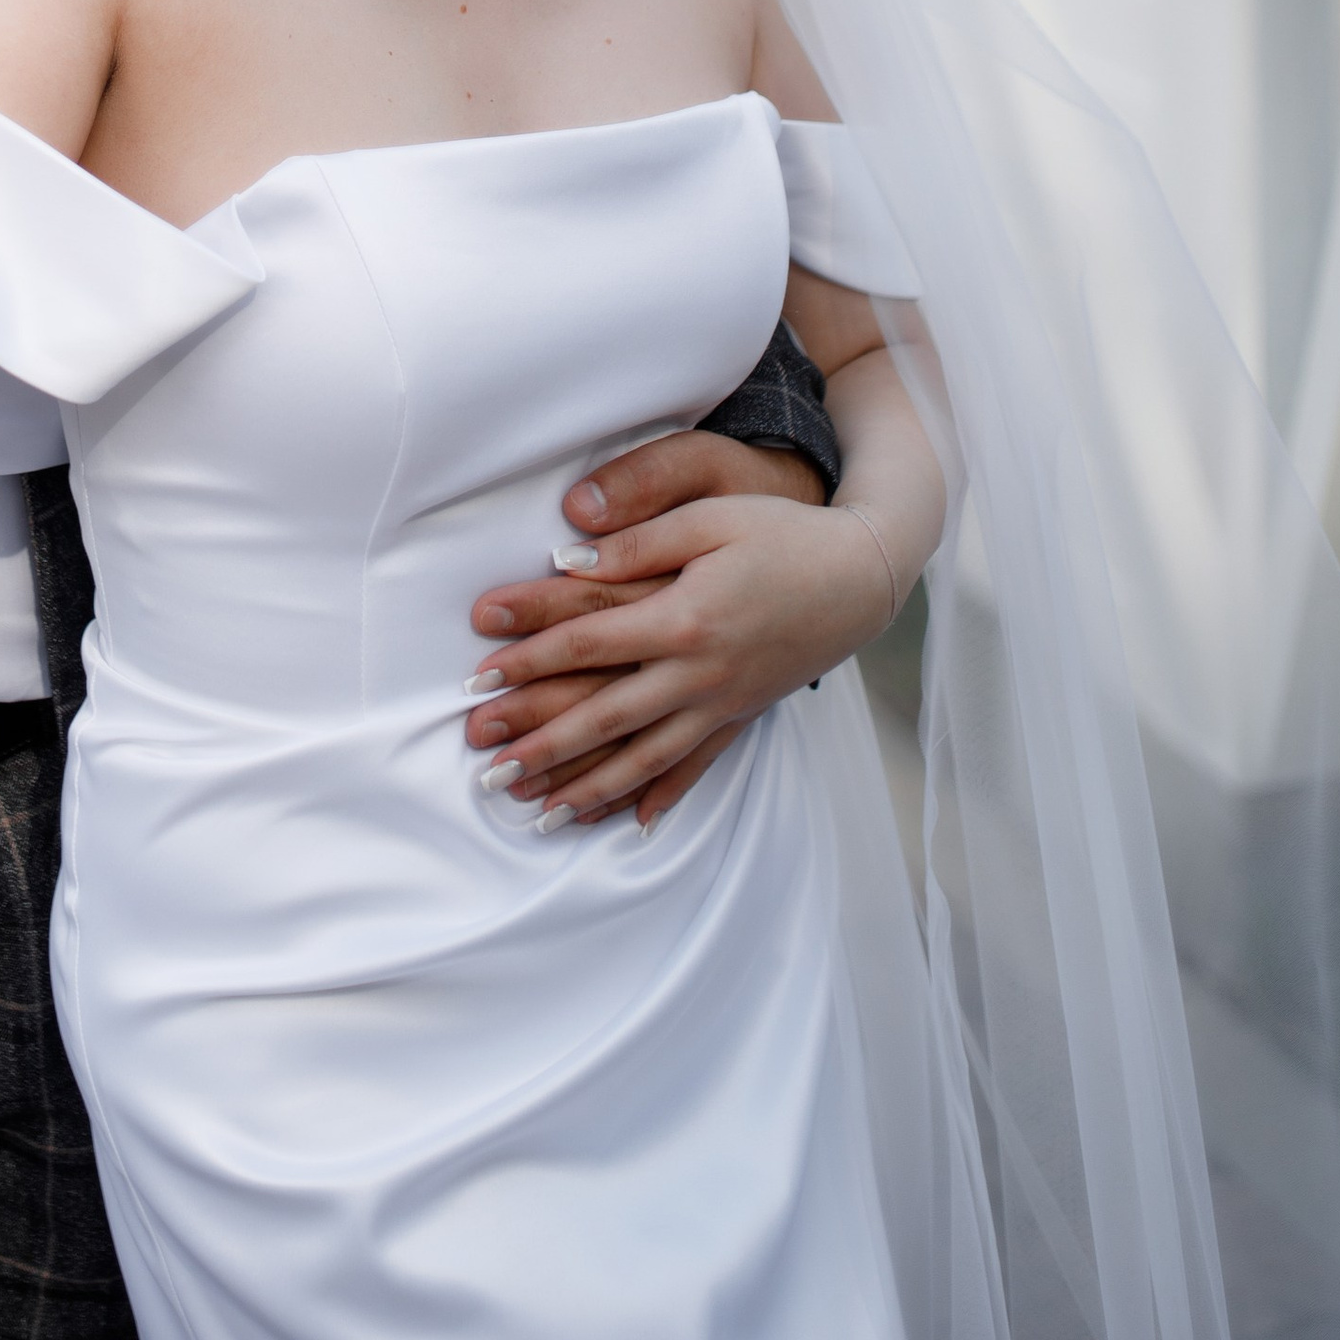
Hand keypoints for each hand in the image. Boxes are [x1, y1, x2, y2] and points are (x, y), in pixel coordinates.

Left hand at [464, 432, 882, 829]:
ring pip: (644, 758)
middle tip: (486, 765)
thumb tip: (562, 560)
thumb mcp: (709, 516)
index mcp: (683, 617)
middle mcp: (700, 674)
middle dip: (542, 743)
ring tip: (536, 811)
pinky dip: (660, 797)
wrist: (863, 576)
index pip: (586, 644)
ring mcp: (723, 704)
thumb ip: (635, 541)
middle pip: (604, 716)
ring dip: (587, 787)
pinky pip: (696, 767)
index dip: (527, 659)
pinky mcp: (743, 716)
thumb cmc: (781, 534)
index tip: (477, 678)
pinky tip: (629, 823)